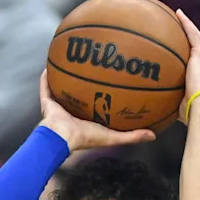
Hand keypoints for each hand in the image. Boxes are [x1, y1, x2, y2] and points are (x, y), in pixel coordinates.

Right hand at [38, 70, 154, 151]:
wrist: (61, 137)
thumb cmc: (85, 138)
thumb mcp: (113, 137)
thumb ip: (132, 136)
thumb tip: (154, 135)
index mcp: (87, 120)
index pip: (97, 105)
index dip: (105, 95)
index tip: (115, 83)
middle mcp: (72, 112)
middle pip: (80, 94)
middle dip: (86, 82)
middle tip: (95, 66)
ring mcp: (59, 107)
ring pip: (62, 89)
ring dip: (66, 77)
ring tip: (73, 61)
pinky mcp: (47, 103)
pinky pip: (46, 87)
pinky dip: (47, 77)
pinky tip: (50, 63)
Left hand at [175, 10, 199, 124]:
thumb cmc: (190, 114)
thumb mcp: (179, 110)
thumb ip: (171, 107)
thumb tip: (156, 117)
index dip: (193, 60)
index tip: (186, 57)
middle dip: (191, 40)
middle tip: (181, 32)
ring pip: (197, 38)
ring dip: (188, 27)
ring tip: (178, 16)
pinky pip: (192, 34)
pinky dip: (186, 23)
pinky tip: (177, 14)